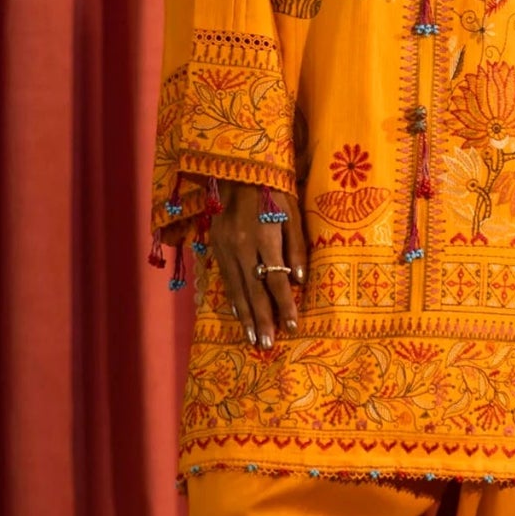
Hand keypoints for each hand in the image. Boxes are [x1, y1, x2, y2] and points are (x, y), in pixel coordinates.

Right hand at [210, 179, 307, 348]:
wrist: (236, 171)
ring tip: (252, 338)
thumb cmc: (273, 190)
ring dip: (245, 316)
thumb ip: (296, 247)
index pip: (276, 280)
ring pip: (236, 288)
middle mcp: (241, 247)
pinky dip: (233, 298)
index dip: (284, 305)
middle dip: (262, 319)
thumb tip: (299, 280)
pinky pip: (225, 278)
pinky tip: (238, 314)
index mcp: (264, 238)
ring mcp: (225, 248)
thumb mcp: (292, 213)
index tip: (291, 326)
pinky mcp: (215, 246)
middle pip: (254, 290)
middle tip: (267, 344)